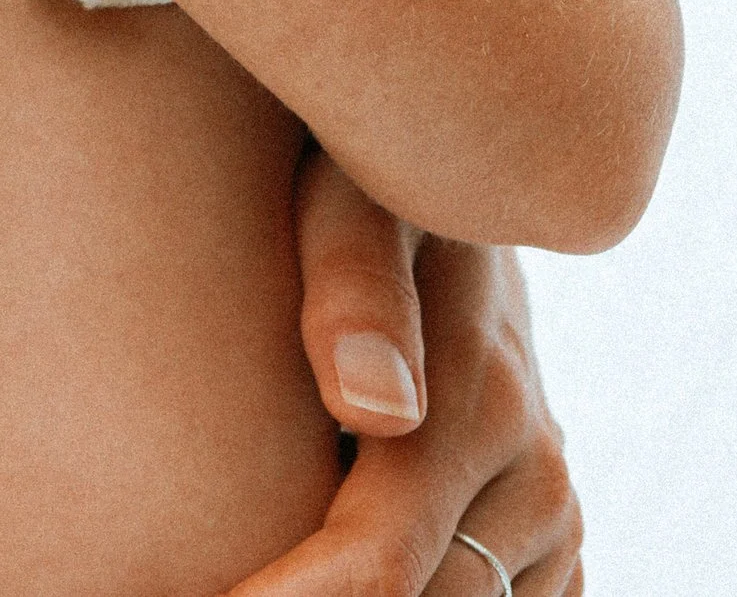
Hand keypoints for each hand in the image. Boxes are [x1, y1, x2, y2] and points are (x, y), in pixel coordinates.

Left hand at [228, 151, 582, 594]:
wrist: (462, 180)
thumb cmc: (370, 183)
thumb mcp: (357, 194)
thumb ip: (360, 284)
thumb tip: (374, 407)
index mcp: (482, 402)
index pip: (378, 565)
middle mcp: (535, 478)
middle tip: (187, 585)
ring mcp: (549, 521)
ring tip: (259, 569)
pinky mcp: (548, 547)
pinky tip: (322, 567)